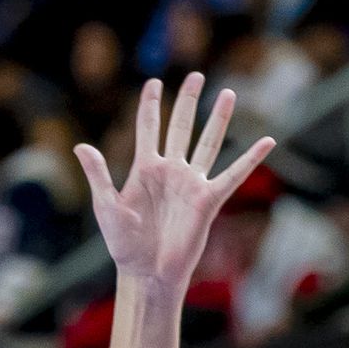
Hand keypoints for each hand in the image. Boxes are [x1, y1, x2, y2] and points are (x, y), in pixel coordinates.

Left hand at [74, 74, 275, 295]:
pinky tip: (268, 141)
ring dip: (218, 119)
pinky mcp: (208, 199)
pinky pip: (233, 175)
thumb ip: (98, 174)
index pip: (148, 128)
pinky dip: (250, 159)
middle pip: (181, 128)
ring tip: (228, 94)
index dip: (150, 105)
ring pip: (207, 143)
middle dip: (188, 102)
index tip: (154, 82)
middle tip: (196, 76)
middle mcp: (170, 171)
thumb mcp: (106, 205)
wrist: (145, 271)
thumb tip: (80, 146)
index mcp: (144, 169)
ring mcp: (190, 183)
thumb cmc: (124, 243)